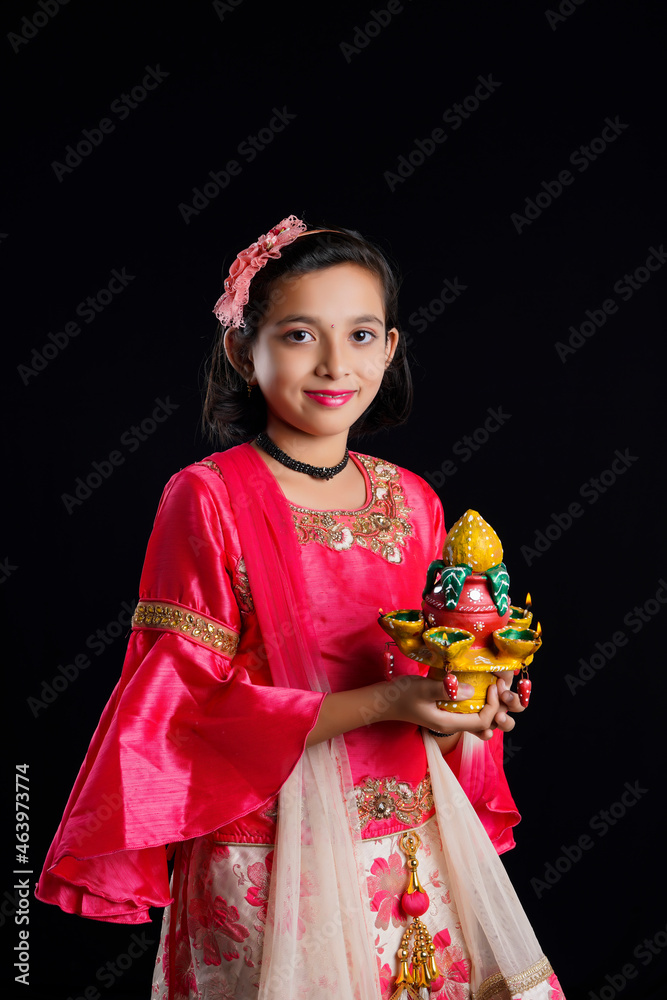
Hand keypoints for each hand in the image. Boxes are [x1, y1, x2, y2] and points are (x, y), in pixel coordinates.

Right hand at [384, 671, 520, 738]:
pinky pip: (470, 715)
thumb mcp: (423, 688)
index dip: (492, 705)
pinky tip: (479, 691)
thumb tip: (471, 690)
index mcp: (448, 723)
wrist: (386, 701)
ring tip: (492, 690)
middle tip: (497, 687)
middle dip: (496, 709)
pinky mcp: (447, 714)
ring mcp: (450, 721)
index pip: (482, 721)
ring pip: (479, 722)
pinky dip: (480, 706)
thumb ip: (446, 690)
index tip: (491, 685)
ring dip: (490, 709)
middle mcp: (452, 725)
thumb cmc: (402, 694)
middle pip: (485, 725)